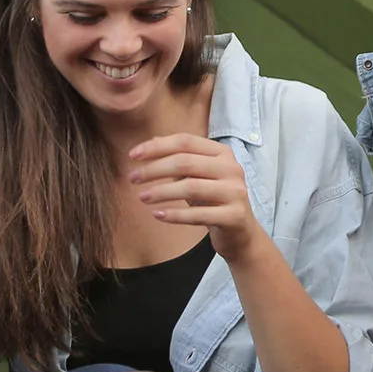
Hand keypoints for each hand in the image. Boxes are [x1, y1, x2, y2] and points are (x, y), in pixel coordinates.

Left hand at [129, 134, 260, 262]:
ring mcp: (235, 192)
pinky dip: (175, 215)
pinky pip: (198, 214)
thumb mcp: (197, 175)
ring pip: (191, 187)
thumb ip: (179, 157)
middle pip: (185, 162)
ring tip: (142, 197)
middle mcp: (232, 168)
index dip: (157, 147)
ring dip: (161, 192)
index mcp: (222, 153)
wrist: (240, 230)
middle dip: (154, 169)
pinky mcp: (234, 215)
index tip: (132, 155)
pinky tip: (157, 215)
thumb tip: (151, 141)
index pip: (185, 141)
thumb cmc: (213, 199)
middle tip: (132, 178)